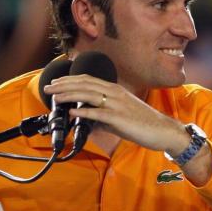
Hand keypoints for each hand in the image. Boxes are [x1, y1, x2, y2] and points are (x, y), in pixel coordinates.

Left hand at [43, 74, 189, 152]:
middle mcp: (114, 93)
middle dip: (64, 85)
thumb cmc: (142, 123)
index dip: (69, 80)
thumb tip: (85, 120)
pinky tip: (72, 112)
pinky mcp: (119, 118)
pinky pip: (98, 113)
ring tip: (55, 97)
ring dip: (69, 94)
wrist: (163, 131)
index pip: (87, 80)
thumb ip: (102, 115)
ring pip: (88, 94)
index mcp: (114, 90)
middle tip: (48, 88)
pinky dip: (84, 111)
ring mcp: (117, 104)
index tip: (55, 82)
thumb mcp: (119, 115)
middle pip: (84, 84)